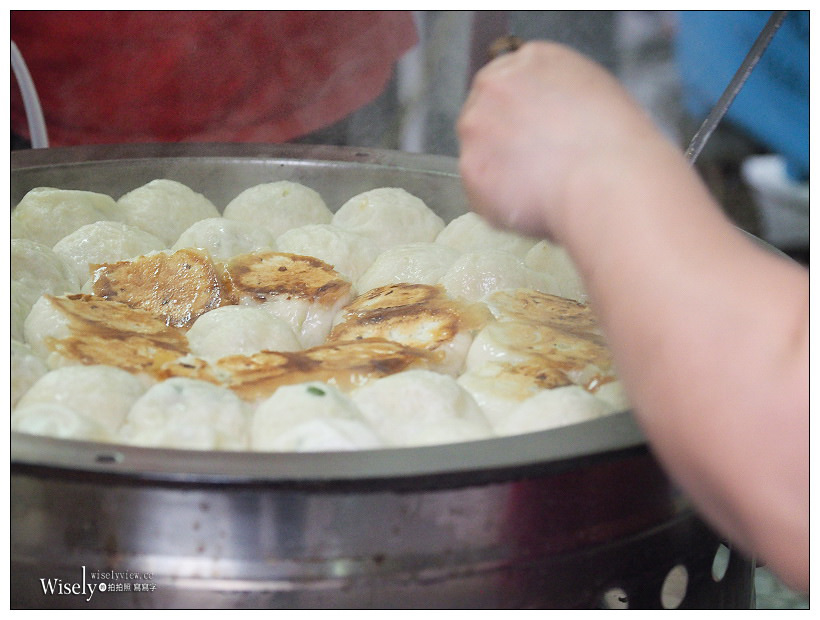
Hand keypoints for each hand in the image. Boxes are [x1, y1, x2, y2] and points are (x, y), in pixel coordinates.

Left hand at [457, 41, 666, 240]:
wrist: (607, 181)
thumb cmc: (616, 145)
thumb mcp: (595, 95)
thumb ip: (555, 97)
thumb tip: (543, 120)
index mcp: (532, 60)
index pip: (506, 82)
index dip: (518, 115)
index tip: (530, 137)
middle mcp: (496, 85)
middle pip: (483, 115)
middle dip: (502, 143)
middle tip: (534, 168)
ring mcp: (477, 126)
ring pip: (478, 155)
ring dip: (499, 174)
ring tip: (540, 190)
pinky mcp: (469, 168)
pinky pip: (479, 192)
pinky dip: (498, 205)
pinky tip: (531, 206)